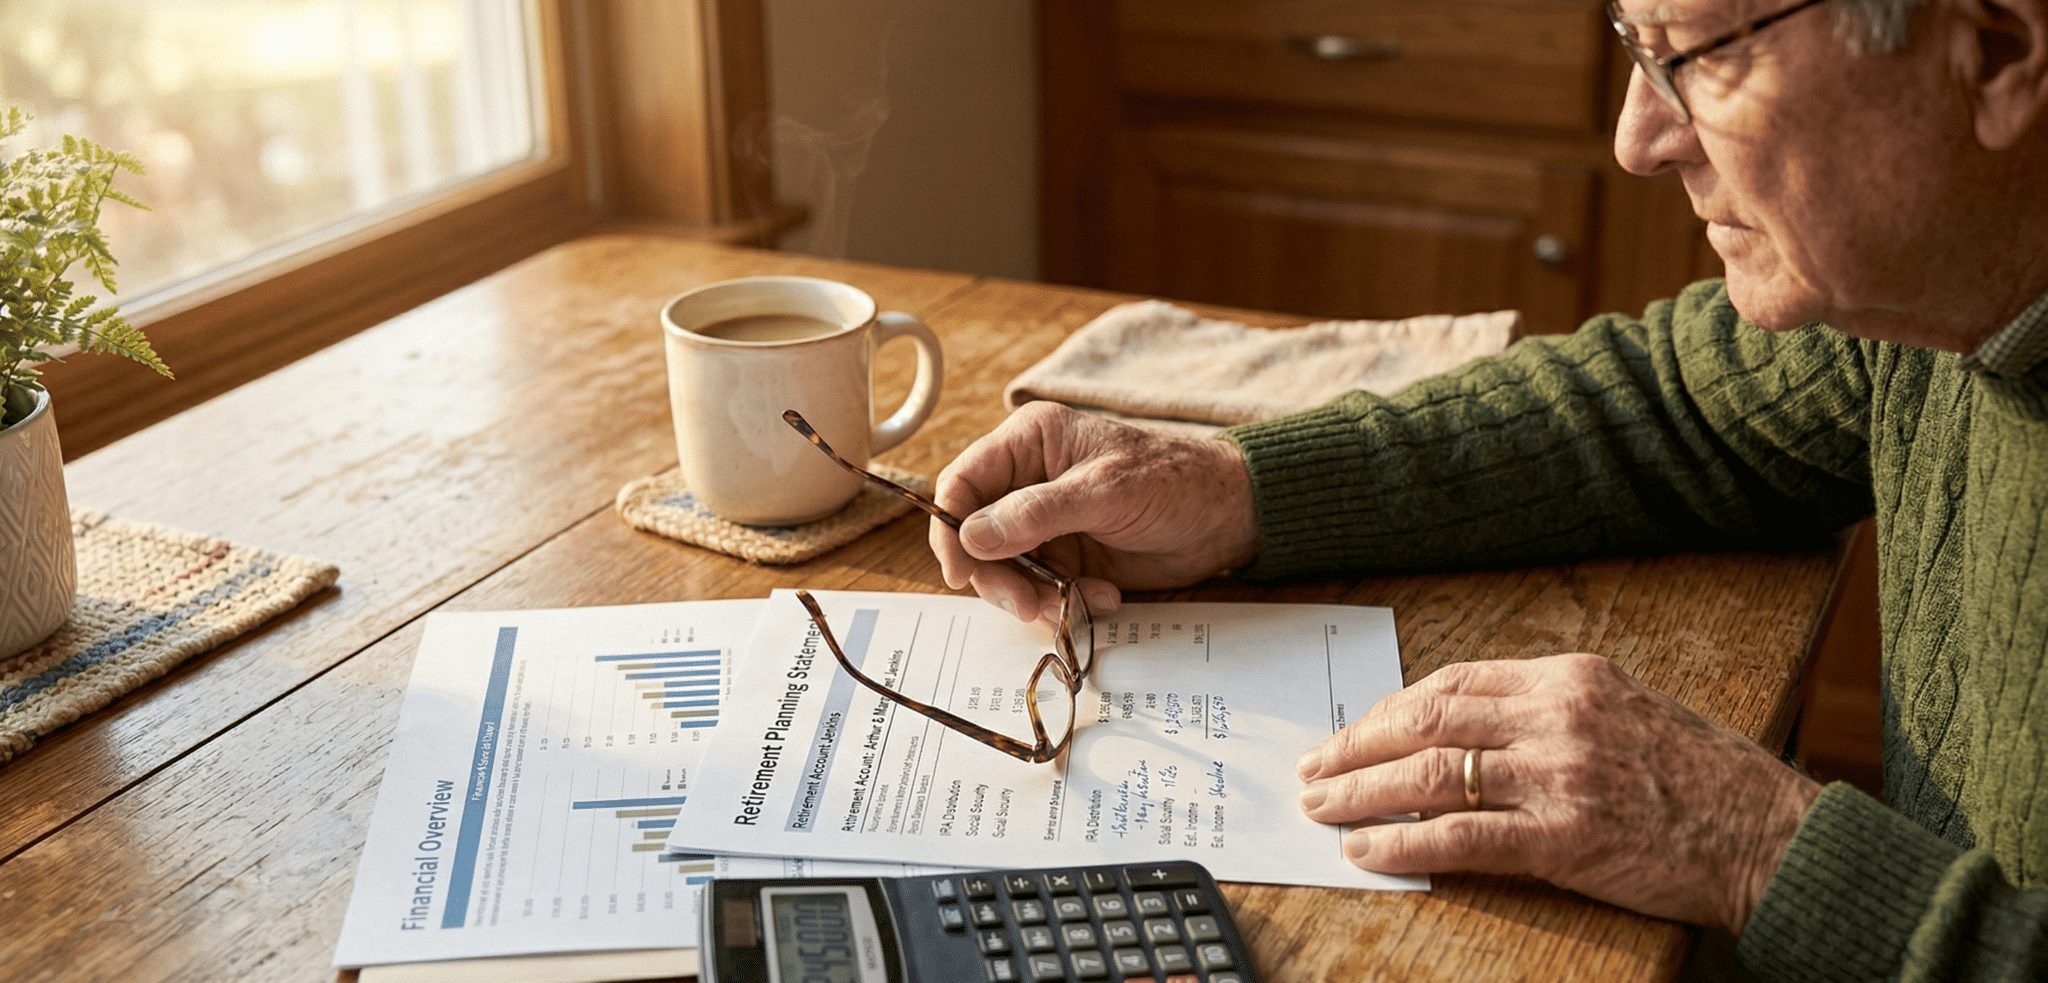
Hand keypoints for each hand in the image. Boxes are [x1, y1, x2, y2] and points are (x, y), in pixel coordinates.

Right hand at [930, 401, 1259, 621]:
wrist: (1228, 517)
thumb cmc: (1174, 481)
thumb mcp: (1105, 492)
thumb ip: (1036, 513)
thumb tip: (973, 536)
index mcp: (1029, 443)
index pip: (963, 483)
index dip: (951, 529)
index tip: (961, 572)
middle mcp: (1028, 482)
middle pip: (976, 538)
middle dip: (998, 577)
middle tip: (1027, 605)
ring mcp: (1045, 524)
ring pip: (1005, 572)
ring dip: (1033, 598)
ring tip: (1077, 603)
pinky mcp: (1067, 558)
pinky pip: (1039, 591)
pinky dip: (1064, 604)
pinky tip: (1103, 597)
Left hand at [1295, 653, 1821, 934]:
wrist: (1772, 836)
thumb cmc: (1703, 780)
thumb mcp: (1627, 712)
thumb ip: (1549, 712)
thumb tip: (1464, 730)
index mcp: (1570, 677)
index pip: (1453, 682)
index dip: (1390, 708)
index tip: (1353, 730)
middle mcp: (1558, 716)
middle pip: (1426, 720)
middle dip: (1356, 745)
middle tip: (1312, 766)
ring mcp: (1560, 775)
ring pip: (1430, 774)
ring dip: (1362, 792)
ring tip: (1320, 809)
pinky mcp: (1565, 838)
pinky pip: (1462, 838)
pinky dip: (1403, 843)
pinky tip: (1366, 851)